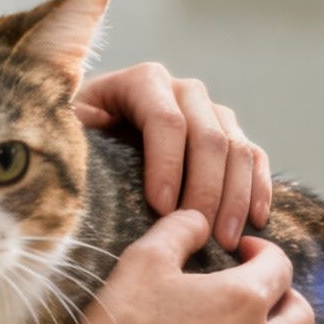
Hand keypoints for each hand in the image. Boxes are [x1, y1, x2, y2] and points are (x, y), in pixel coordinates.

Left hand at [75, 63, 270, 248]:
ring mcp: (210, 112)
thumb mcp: (65, 136)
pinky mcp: (229, 137)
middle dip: (206, 189)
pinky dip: (257, 189)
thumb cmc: (75, 148)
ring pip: (237, 148)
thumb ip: (72, 139)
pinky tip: (255, 221)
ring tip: (223, 241)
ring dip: (234, 197)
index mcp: (141, 83)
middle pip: (208, 135)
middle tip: (199, 234)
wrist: (93, 149)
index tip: (162, 209)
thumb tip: (77, 158)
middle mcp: (182, 90)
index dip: (168, 164)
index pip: (166, 119)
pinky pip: (254, 158)